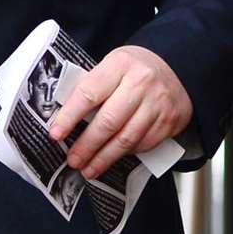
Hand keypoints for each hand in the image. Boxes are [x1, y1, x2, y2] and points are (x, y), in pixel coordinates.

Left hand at [46, 45, 191, 178]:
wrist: (177, 67)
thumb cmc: (134, 68)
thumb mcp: (112, 65)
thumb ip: (93, 87)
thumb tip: (66, 117)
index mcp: (119, 65)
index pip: (89, 94)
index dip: (69, 116)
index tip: (56, 133)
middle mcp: (140, 84)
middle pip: (108, 121)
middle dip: (87, 145)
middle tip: (73, 159)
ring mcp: (157, 104)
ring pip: (126, 138)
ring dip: (104, 157)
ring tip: (89, 168)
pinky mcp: (169, 122)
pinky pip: (143, 144)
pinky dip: (125, 154)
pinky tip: (112, 158)